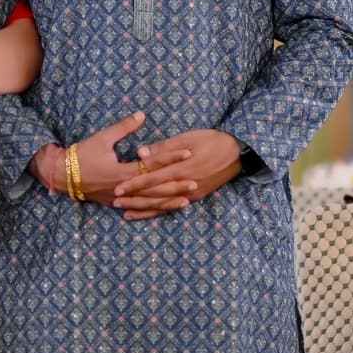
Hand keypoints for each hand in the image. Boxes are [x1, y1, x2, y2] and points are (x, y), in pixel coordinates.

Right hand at [31, 113, 193, 206]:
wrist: (62, 175)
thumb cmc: (81, 154)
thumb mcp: (102, 138)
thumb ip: (123, 127)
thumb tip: (141, 114)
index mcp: (122, 171)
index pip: (152, 163)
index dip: (171, 157)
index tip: (187, 153)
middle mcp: (124, 187)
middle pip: (154, 188)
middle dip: (176, 185)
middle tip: (195, 182)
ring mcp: (120, 198)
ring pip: (149, 202)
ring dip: (168, 201)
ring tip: (186, 201)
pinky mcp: (116, 204)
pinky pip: (138, 209)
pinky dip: (152, 210)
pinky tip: (164, 211)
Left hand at [113, 129, 241, 219]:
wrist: (237, 153)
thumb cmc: (211, 140)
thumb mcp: (187, 138)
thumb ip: (163, 147)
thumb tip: (140, 152)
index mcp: (180, 167)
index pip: (152, 178)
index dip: (134, 183)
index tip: (118, 188)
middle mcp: (184, 184)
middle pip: (154, 194)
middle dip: (134, 199)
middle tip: (114, 202)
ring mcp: (190, 193)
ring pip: (162, 204)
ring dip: (143, 209)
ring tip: (125, 213)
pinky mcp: (195, 197)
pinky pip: (173, 207)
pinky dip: (158, 212)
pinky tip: (145, 215)